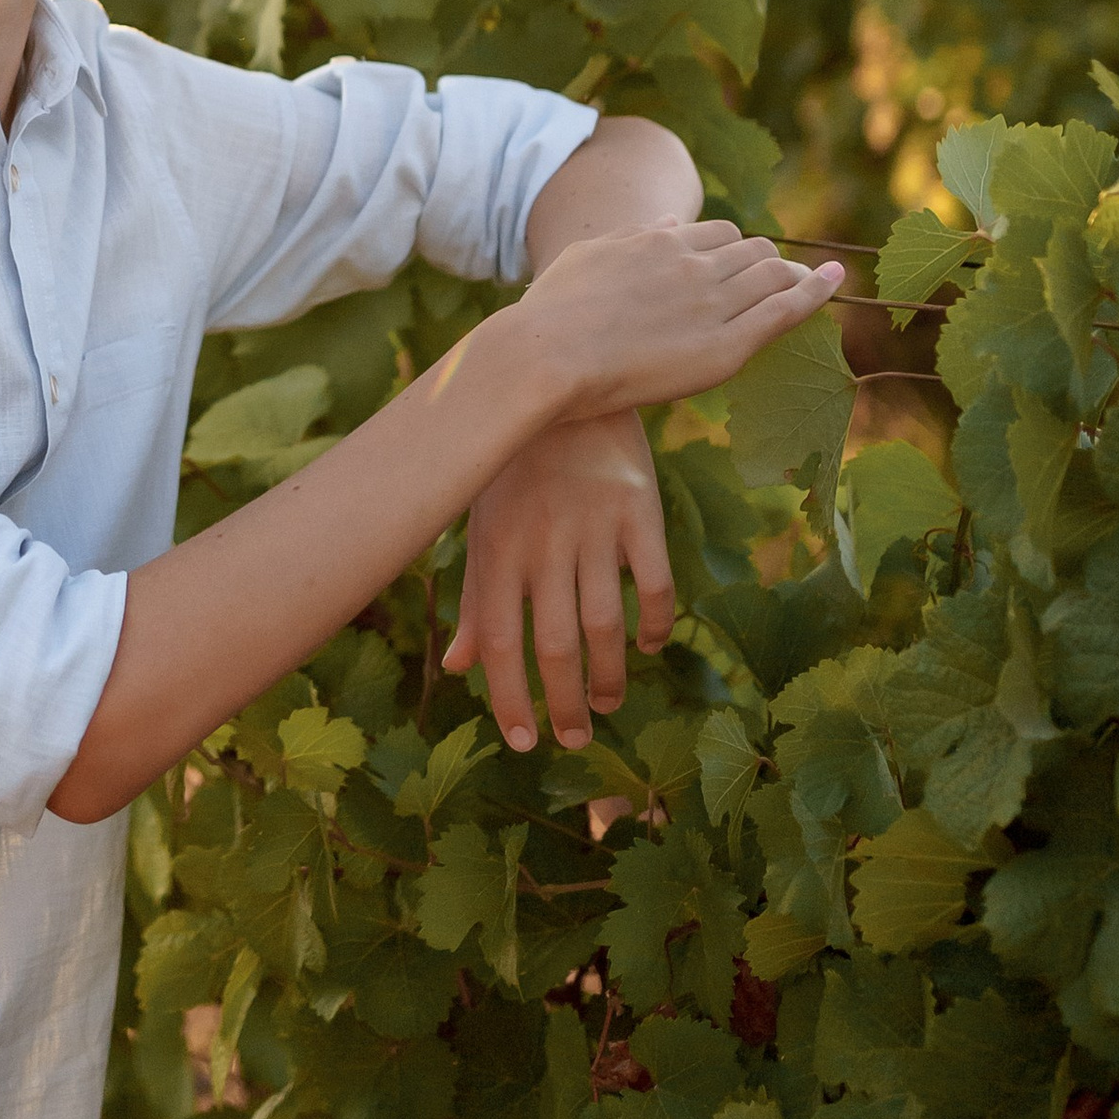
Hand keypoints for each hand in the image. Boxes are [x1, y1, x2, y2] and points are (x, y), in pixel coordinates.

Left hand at [443, 409, 673, 753]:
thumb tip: (463, 667)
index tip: (524, 741)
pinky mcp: (640, 509)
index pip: (501, 642)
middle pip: (556, 645)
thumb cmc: (512, 465)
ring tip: (608, 703)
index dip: (510, 698)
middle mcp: (544, 542)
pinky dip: (656, 624)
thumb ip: (476, 597)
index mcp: (497, 548)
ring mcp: (594, 526)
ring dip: (610, 675)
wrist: (561, 377)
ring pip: (606, 623)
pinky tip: (648, 647)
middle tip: (574, 738)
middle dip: (565, 703)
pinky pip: (656, 582)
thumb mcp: (484, 524)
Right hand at [499, 217, 845, 426]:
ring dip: (794, 276)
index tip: (740, 265)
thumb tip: (672, 224)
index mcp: (658, 243)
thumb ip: (634, 240)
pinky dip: (816, 291)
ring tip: (813, 282)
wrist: (546, 354)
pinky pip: (784, 309)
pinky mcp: (726, 345)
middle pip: (752, 250)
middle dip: (768, 261)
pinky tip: (836, 282)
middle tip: (780, 279)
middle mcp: (691, 264)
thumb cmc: (552, 314)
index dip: (733, 250)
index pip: (716, 234)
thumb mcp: (589, 258)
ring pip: (772, 274)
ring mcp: (711, 302)